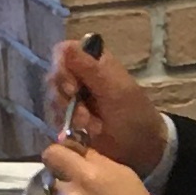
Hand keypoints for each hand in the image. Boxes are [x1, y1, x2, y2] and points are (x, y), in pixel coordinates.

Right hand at [48, 37, 166, 170]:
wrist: (141, 148)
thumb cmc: (134, 114)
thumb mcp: (115, 90)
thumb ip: (90, 68)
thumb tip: (65, 47)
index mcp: (94, 61)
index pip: (64, 52)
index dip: (61, 68)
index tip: (72, 88)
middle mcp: (81, 75)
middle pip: (54, 76)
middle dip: (65, 98)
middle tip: (83, 115)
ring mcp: (74, 97)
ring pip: (53, 98)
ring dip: (69, 114)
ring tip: (90, 127)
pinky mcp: (70, 116)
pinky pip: (54, 116)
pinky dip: (65, 125)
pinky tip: (82, 133)